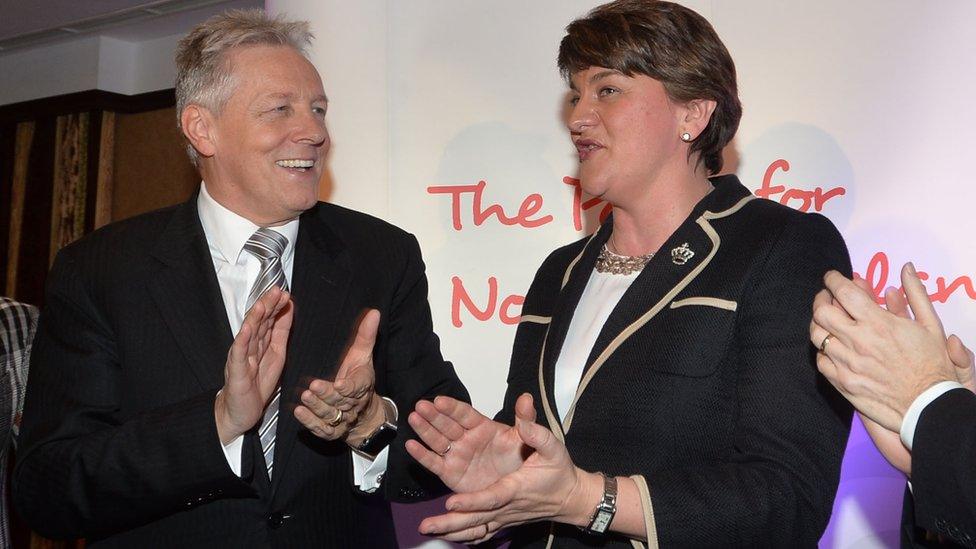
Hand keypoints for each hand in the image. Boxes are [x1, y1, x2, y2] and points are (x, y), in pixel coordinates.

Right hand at [215, 287, 292, 443]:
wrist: (240, 410)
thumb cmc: (257, 383)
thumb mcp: (276, 353)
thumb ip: (281, 331)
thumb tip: (289, 308)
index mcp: (261, 342)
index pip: (269, 319)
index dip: (276, 306)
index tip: (285, 294)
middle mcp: (249, 346)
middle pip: (259, 322)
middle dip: (267, 306)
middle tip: (276, 291)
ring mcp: (241, 357)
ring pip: (248, 334)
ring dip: (255, 318)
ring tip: (261, 304)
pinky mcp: (236, 370)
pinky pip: (239, 354)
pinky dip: (242, 341)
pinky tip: (246, 330)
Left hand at [294, 310, 383, 445]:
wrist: (364, 413)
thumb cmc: (358, 377)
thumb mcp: (363, 355)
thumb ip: (365, 335)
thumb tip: (374, 312)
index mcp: (362, 384)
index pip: (357, 386)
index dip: (349, 387)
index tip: (340, 383)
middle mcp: (352, 404)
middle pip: (340, 401)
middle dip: (327, 395)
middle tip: (313, 386)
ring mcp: (342, 418)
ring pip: (330, 415)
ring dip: (317, 407)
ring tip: (305, 396)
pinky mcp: (331, 430)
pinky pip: (321, 429)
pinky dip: (309, 422)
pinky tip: (298, 412)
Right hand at [405, 393, 534, 492]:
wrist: (521, 488)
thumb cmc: (522, 461)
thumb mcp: (527, 438)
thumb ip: (526, 419)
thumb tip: (527, 398)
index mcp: (483, 427)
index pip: (465, 414)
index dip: (452, 407)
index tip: (440, 400)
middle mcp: (467, 439)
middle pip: (447, 424)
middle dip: (433, 415)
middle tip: (421, 405)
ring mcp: (457, 455)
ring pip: (437, 440)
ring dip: (424, 429)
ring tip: (413, 418)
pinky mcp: (451, 473)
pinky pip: (434, 463)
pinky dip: (422, 455)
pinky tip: (411, 445)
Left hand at [417, 394, 596, 544]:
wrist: (568, 498)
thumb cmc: (559, 473)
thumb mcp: (553, 447)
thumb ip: (536, 429)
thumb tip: (524, 404)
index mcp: (515, 488)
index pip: (491, 498)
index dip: (471, 502)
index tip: (452, 503)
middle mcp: (505, 505)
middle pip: (474, 518)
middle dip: (449, 521)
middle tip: (426, 525)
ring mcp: (501, 515)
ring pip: (473, 527)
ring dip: (448, 529)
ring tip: (425, 529)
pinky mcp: (499, 518)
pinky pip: (478, 531)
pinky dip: (460, 535)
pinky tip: (442, 535)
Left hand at [810, 263, 956, 431]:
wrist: (929, 405)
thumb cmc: (932, 364)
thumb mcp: (931, 325)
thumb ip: (915, 294)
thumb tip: (906, 268)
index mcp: (878, 323)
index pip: (843, 292)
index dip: (833, 280)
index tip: (831, 277)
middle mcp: (858, 341)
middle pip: (822, 312)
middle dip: (820, 299)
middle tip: (826, 297)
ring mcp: (848, 363)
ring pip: (817, 336)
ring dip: (818, 324)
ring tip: (826, 321)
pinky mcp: (843, 382)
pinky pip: (821, 361)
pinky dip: (823, 351)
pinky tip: (832, 347)